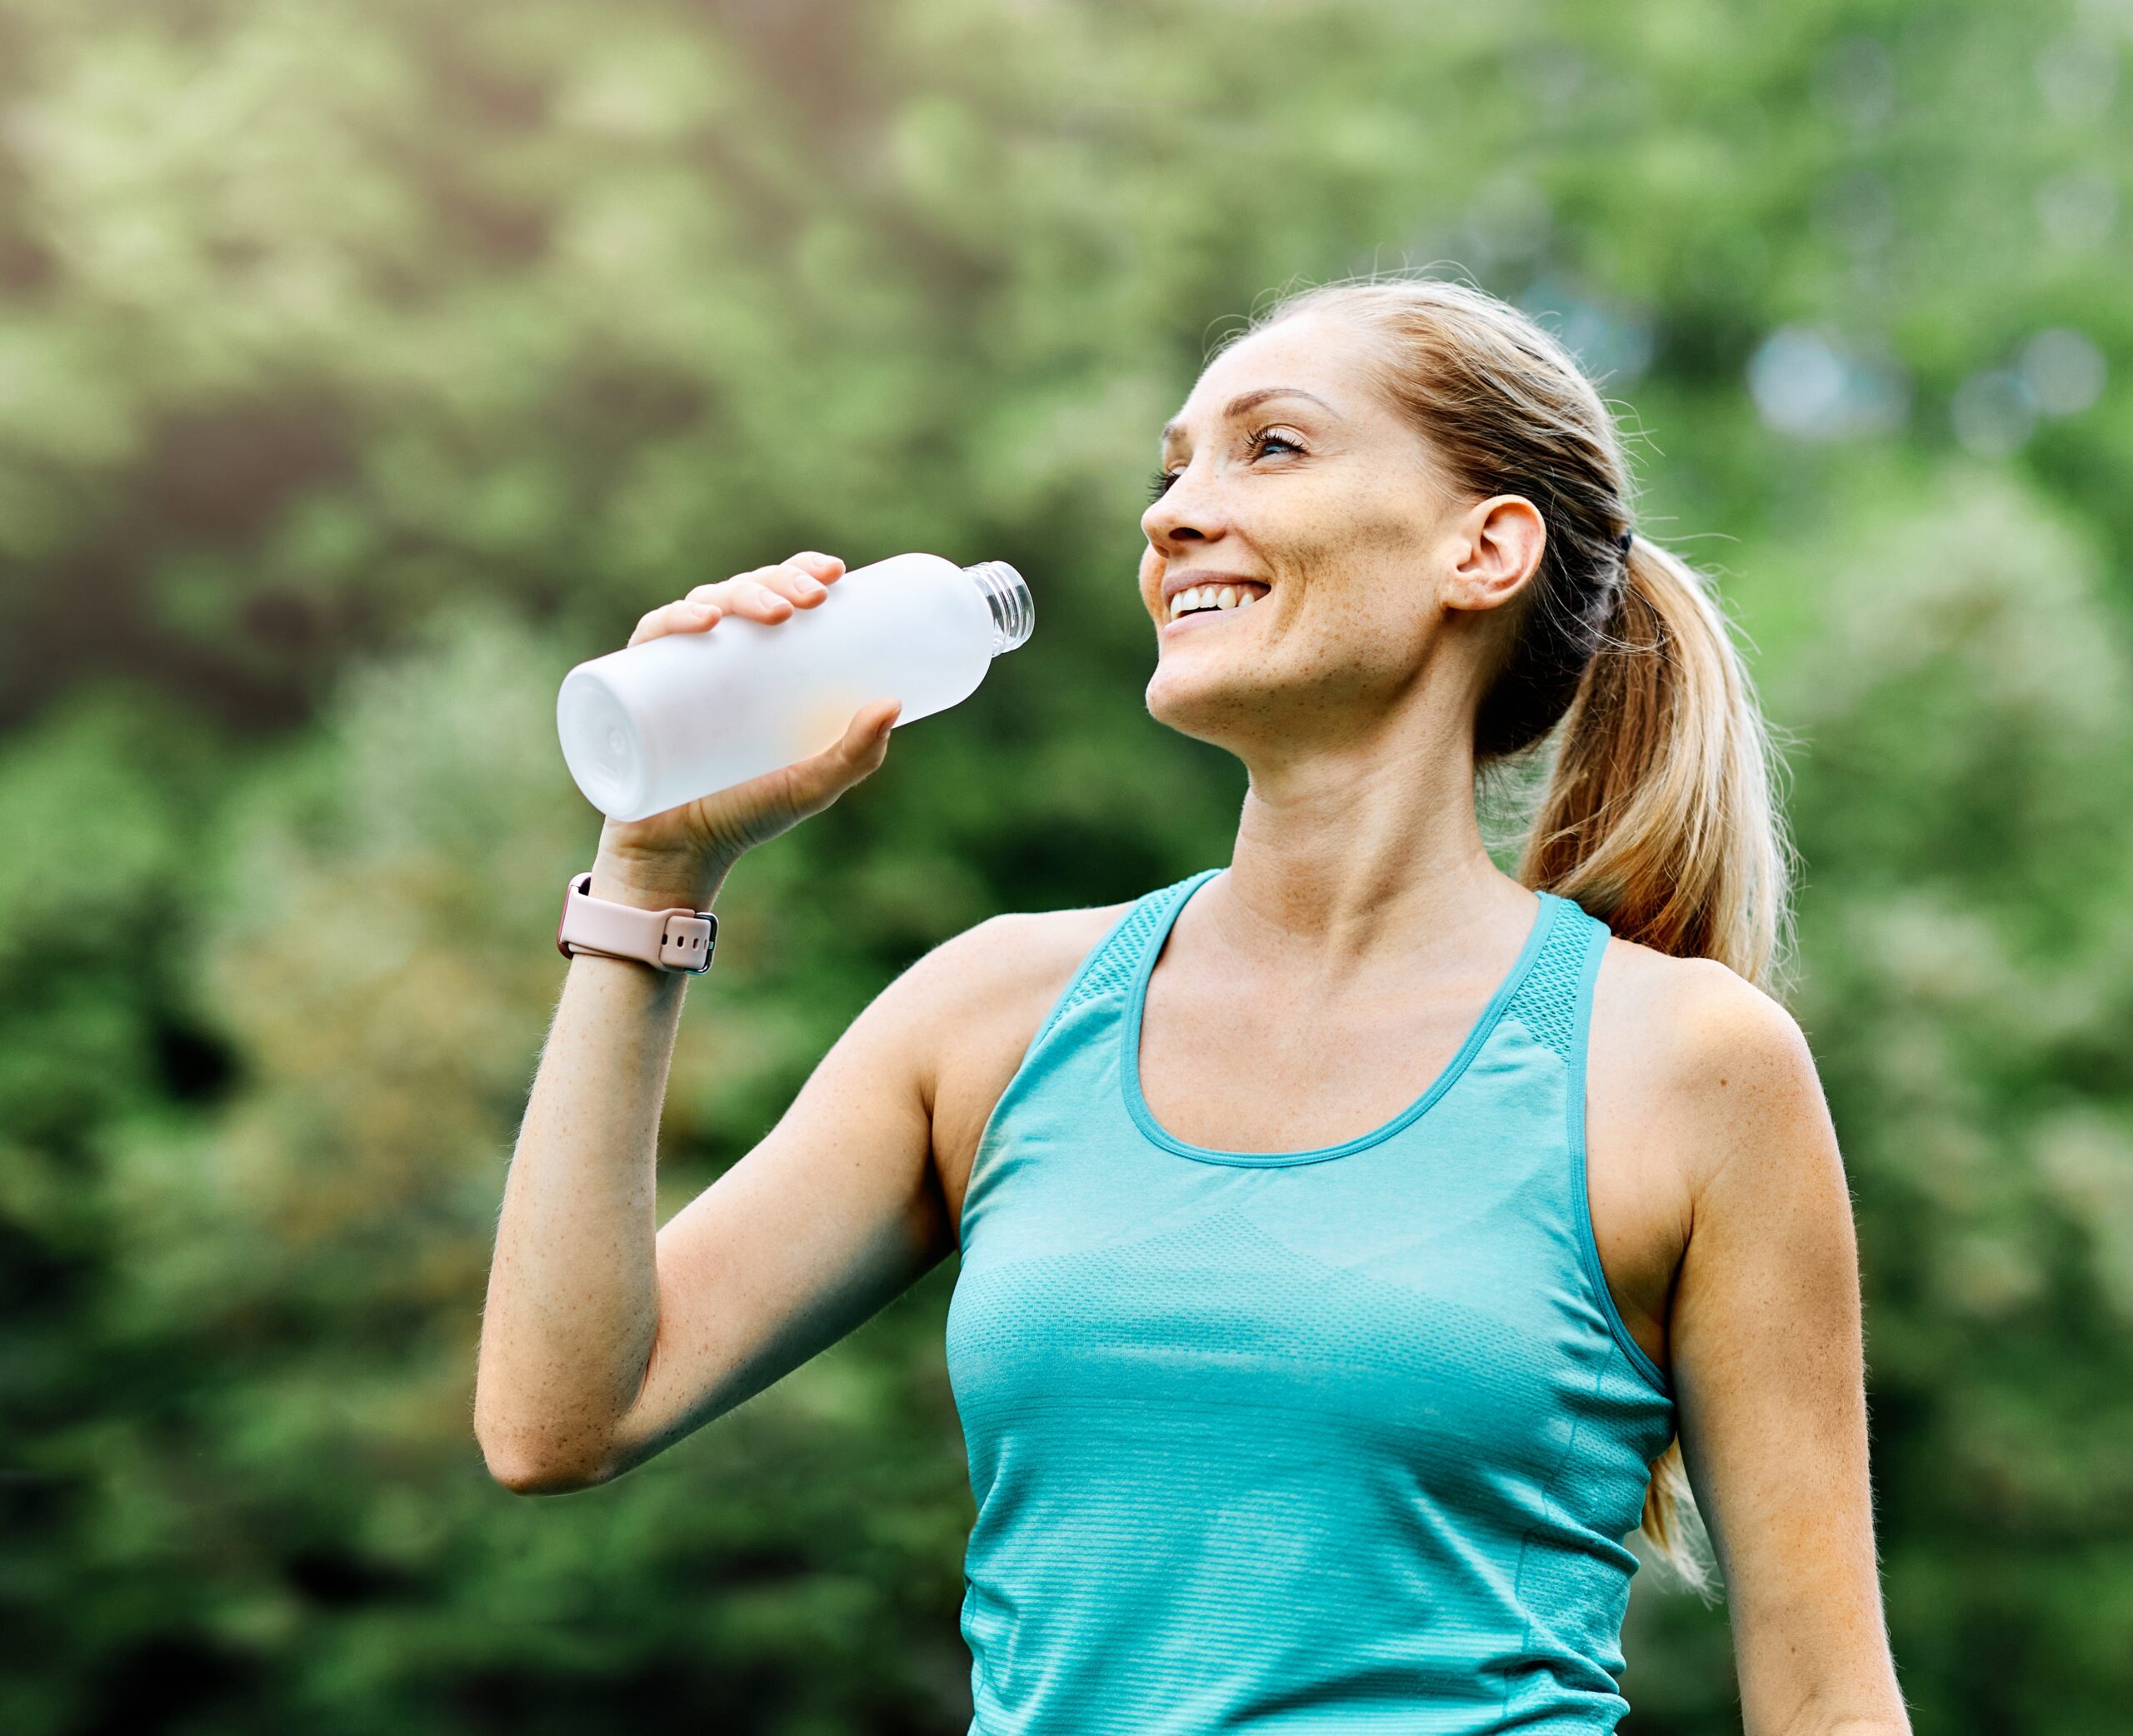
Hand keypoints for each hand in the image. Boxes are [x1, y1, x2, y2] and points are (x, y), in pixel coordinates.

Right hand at [589, 553, 901, 906]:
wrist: (682, 854)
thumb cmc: (748, 813)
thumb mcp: (811, 785)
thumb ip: (855, 754)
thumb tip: (893, 703)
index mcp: (759, 663)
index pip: (778, 597)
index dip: (801, 571)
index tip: (835, 573)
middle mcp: (717, 656)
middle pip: (746, 592)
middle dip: (780, 581)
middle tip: (811, 600)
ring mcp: (675, 668)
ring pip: (705, 603)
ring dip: (739, 592)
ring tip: (771, 611)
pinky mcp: (635, 687)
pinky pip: (651, 638)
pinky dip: (673, 620)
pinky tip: (704, 620)